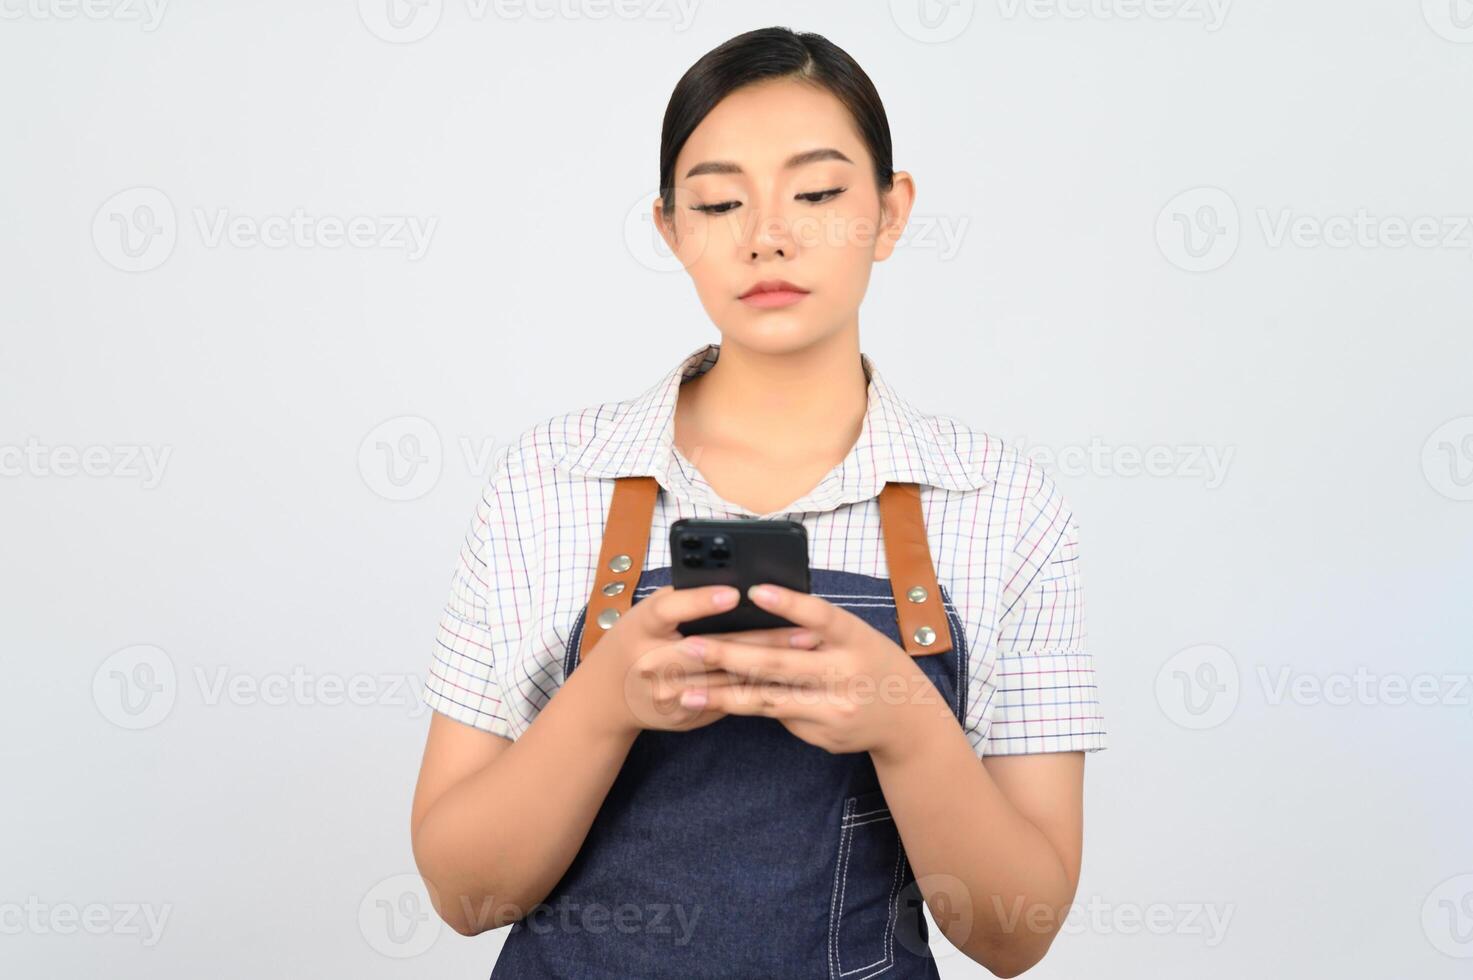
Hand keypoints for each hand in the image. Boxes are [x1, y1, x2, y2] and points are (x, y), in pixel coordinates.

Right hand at [578, 584, 819, 737]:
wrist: (606, 697)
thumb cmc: (637, 639)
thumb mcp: (650, 614)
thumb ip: (685, 601)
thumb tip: (737, 585)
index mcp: (642, 627)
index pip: (670, 610)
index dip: (700, 602)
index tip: (735, 593)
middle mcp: (651, 662)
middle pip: (711, 650)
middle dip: (761, 640)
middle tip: (804, 630)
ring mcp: (668, 694)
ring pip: (726, 679)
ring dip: (770, 666)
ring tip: (807, 652)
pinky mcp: (685, 716)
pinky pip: (727, 702)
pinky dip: (760, 689)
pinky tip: (791, 680)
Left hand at [671, 583, 950, 758]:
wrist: (907, 719)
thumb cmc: (870, 663)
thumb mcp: (855, 636)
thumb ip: (817, 627)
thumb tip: (758, 610)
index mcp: (854, 638)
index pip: (820, 616)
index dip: (788, 603)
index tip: (753, 590)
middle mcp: (845, 673)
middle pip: (780, 664)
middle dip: (730, 656)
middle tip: (691, 647)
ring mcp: (833, 708)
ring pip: (768, 699)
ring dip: (722, 694)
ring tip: (685, 691)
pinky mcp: (821, 733)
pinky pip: (775, 716)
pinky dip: (741, 708)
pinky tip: (711, 703)